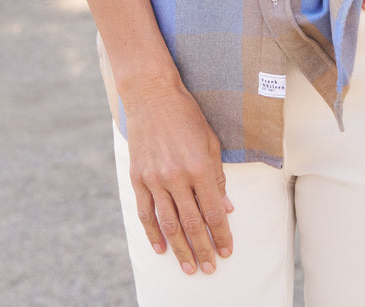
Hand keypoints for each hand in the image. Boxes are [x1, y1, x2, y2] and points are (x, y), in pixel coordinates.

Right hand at [123, 79, 233, 275]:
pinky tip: (161, 249)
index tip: (227, 251)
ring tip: (189, 267)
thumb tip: (227, 208)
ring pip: (169, 224)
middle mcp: (176, 176)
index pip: (213, 211)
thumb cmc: (187, 116)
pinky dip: (153, 234)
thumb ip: (217, 177)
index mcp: (199, 167)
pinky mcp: (137, 178)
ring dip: (180, 249)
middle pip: (192, 223)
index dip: (221, 234)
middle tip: (209, 269)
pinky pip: (146, 213)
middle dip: (203, 249)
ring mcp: (154, 179)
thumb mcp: (211, 142)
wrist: (152, 96)